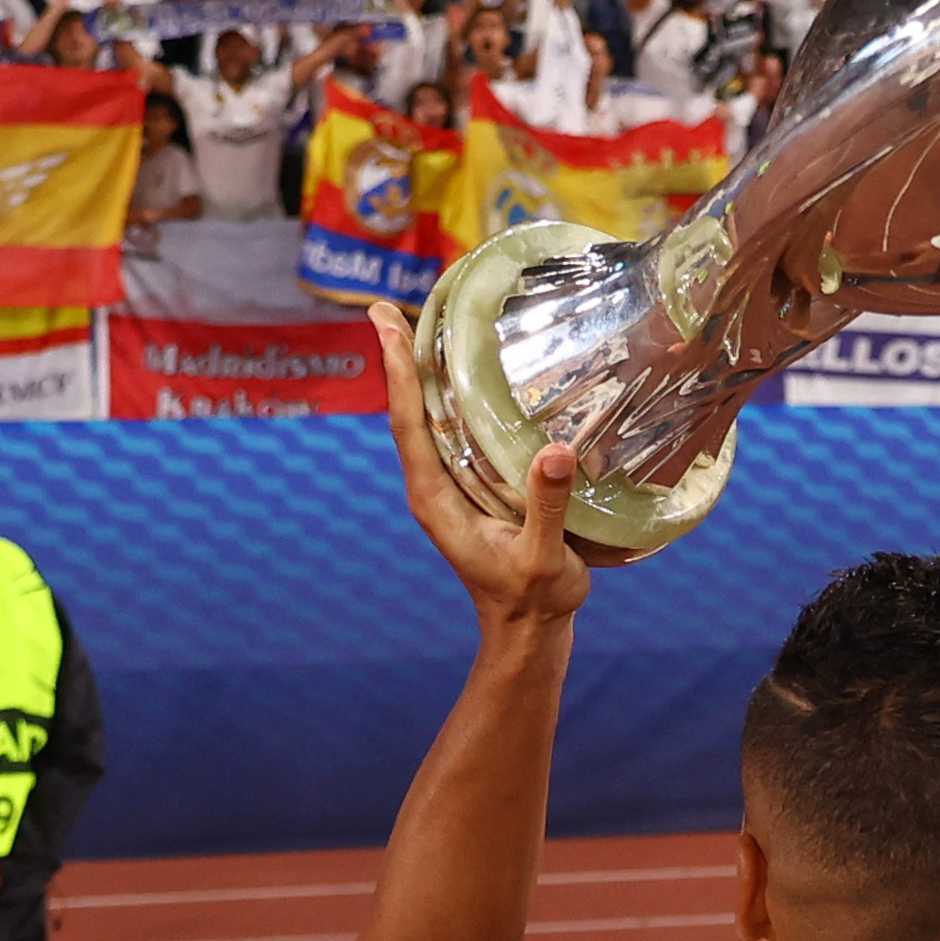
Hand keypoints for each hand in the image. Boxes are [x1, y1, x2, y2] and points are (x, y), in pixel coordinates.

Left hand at [368, 305, 594, 614]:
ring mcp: (447, 488)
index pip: (407, 425)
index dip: (396, 374)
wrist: (529, 632)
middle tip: (385, 308)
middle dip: (395, 360)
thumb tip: (554, 452)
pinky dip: (445, 397)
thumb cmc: (535, 599)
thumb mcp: (543, 558)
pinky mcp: (467, 489)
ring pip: (424, 420)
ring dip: (417, 374)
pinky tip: (458, 375)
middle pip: (406, 412)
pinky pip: (448, 433)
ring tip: (415, 324)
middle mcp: (432, 488)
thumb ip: (546, 508)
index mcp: (436, 500)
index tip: (385, 327)